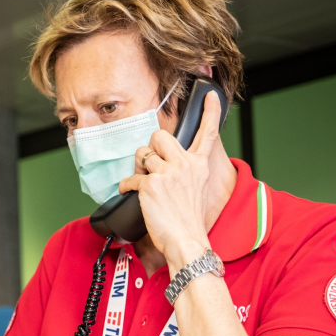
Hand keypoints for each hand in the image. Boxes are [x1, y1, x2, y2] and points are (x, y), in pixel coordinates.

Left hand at [119, 91, 221, 262]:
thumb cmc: (187, 220)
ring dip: (138, 168)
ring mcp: (167, 173)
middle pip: (159, 136)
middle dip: (150, 148)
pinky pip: (129, 178)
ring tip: (143, 184)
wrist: (185, 239)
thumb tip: (162, 163)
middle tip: (151, 165)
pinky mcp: (150, 184)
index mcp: (198, 165)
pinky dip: (126, 187)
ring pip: (141, 155)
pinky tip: (130, 194)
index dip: (210, 112)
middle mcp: (185, 165)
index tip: (209, 95)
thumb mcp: (195, 189)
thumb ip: (185, 171)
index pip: (207, 133)